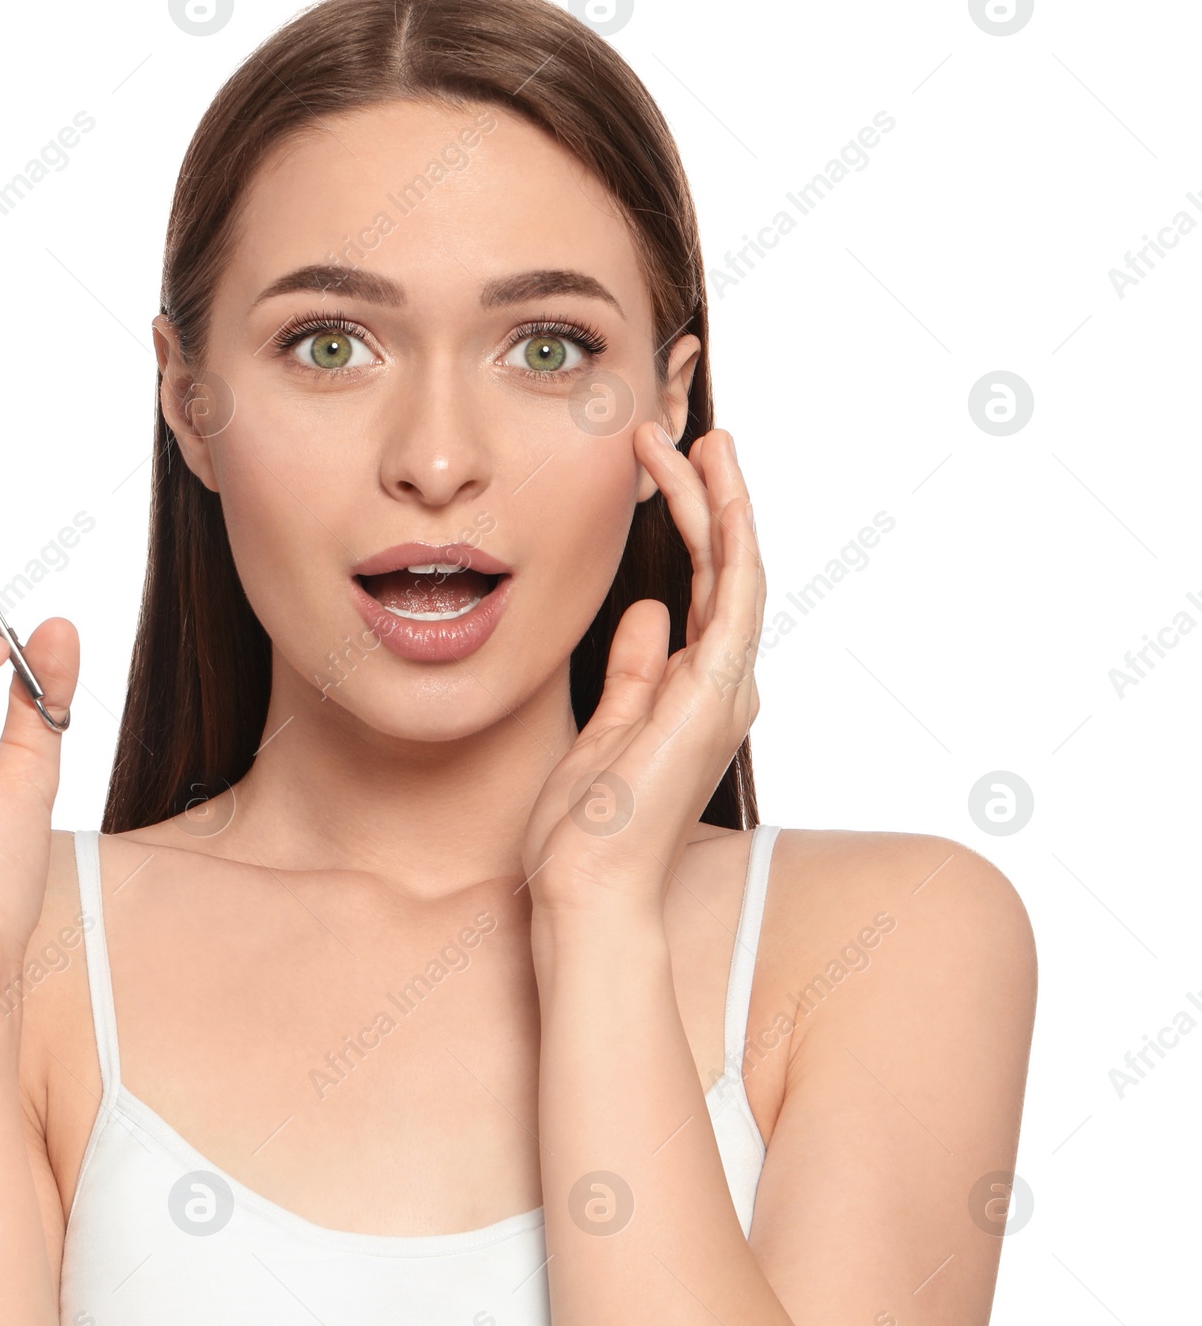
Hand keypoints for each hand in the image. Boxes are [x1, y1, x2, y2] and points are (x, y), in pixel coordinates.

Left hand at [522, 425, 763, 917]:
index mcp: (697, 693)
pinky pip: (731, 597)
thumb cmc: (588, 829)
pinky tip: (715, 489)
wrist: (588, 890)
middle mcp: (724, 685)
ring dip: (721, 501)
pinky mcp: (714, 693)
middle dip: (711, 498)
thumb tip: (647, 611)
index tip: (666, 471)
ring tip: (700, 439)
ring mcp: (725, 689)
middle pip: (726, 570)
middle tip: (693, 435)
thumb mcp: (605, 728)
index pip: (703, 590)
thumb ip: (634, 671)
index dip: (692, 526)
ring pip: (737, 570)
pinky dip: (728, 538)